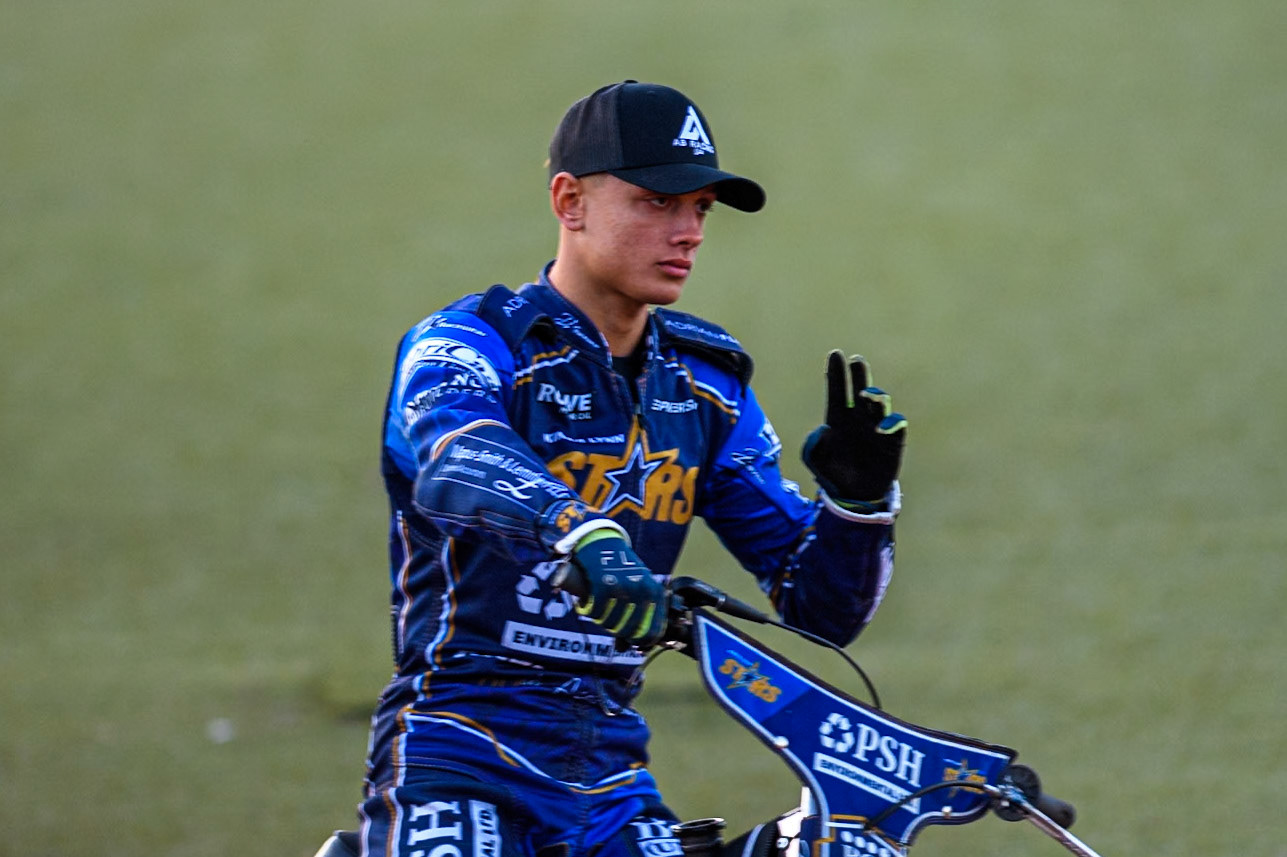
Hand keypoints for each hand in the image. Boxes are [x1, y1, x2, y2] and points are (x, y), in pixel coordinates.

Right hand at [569, 532, 667, 646]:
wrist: (603, 542)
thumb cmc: (621, 570)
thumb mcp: (637, 588)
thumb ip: (637, 616)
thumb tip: (628, 648)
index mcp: (655, 593)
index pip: (653, 632)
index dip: (640, 642)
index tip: (629, 642)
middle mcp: (642, 590)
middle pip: (630, 631)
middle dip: (617, 631)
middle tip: (609, 621)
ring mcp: (623, 588)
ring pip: (611, 624)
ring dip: (601, 620)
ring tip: (599, 609)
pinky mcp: (603, 585)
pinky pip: (595, 613)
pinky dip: (588, 611)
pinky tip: (587, 603)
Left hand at [801, 351, 906, 506]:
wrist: (856, 495)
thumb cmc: (834, 473)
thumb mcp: (816, 461)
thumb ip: (813, 447)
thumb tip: (822, 432)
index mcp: (838, 419)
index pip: (837, 391)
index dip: (836, 374)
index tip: (835, 354)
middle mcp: (858, 418)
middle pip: (860, 389)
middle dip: (859, 374)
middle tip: (856, 360)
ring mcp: (877, 426)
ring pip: (879, 402)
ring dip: (874, 395)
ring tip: (865, 395)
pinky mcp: (893, 439)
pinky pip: (896, 424)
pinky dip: (891, 422)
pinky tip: (880, 428)